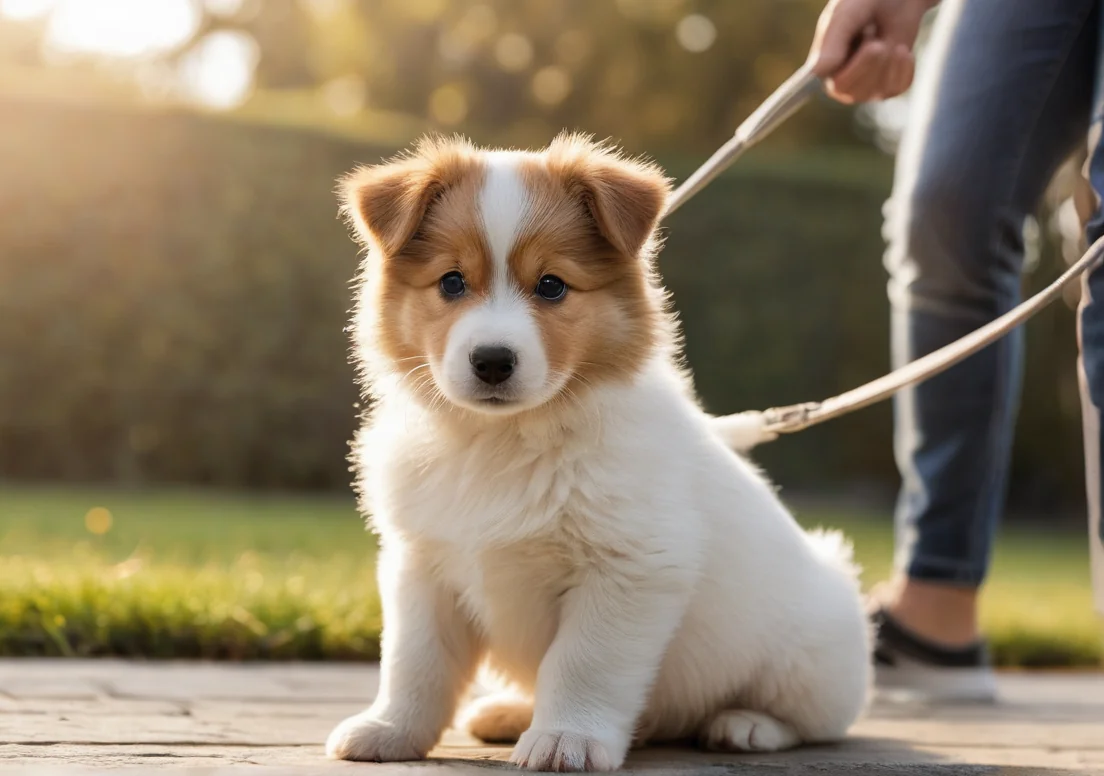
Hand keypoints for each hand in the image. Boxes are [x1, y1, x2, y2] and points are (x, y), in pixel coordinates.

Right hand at [808, 0, 936, 103]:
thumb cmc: (862, 2)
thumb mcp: (847, 14)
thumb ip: (832, 41)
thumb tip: (817, 73)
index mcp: (823, 67)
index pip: (834, 84)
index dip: (853, 71)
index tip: (869, 51)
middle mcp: (839, 83)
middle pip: (853, 92)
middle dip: (870, 63)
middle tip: (875, 40)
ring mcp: (864, 89)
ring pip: (876, 91)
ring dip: (886, 61)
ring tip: (882, 40)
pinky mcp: (888, 87)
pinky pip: (898, 88)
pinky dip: (904, 67)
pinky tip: (900, 51)